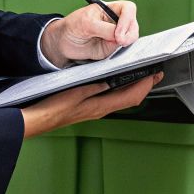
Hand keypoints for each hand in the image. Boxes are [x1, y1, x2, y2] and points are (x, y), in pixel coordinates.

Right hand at [21, 72, 160, 138]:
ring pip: (122, 99)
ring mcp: (96, 109)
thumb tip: (112, 81)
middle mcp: (102, 109)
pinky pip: (112, 99)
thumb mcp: (76, 92)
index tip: (155, 74)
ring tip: (141, 75)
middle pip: (130, 99)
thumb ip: (95, 86)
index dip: (146, 86)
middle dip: (144, 86)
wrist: (38, 120)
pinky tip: (118, 81)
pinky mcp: (90, 107)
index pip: (132, 97)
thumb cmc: (54, 108)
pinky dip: (121, 89)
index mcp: (101, 106)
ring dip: (134, 87)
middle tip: (154, 74)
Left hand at [42, 0, 139, 67]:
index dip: (127, 19)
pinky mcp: (113, 46)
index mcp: (111, 9)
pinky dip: (123, 50)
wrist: (63, 43)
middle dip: (129, 33)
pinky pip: (124, 48)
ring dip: (127, 41)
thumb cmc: (72, 26)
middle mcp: (116, 20)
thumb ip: (105, 29)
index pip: (128, 9)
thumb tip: (119, 37)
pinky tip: (113, 48)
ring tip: (116, 44)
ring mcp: (117, 34)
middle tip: (119, 41)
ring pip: (132, 36)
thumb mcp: (86, 24)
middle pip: (133, 23)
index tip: (119, 32)